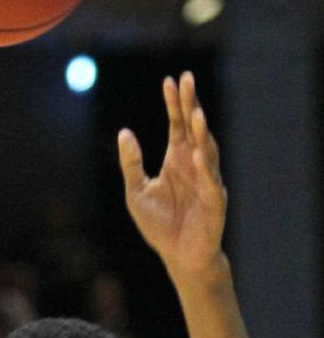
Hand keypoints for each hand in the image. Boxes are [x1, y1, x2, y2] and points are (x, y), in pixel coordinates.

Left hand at [118, 71, 227, 283]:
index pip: (177, 124)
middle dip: (191, 105)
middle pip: (194, 129)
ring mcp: (206, 181)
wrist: (177, 257)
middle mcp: (194, 165)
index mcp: (177, 159)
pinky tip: (196, 154)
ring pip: (206, 151)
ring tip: (195, 113)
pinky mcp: (213, 203)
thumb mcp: (136, 192)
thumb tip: (124, 133)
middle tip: (188, 81)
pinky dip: (204, 169)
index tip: (170, 81)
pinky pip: (209, 183)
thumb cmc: (160, 225)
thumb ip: (131, 164)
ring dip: (201, 132)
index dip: (174, 104)